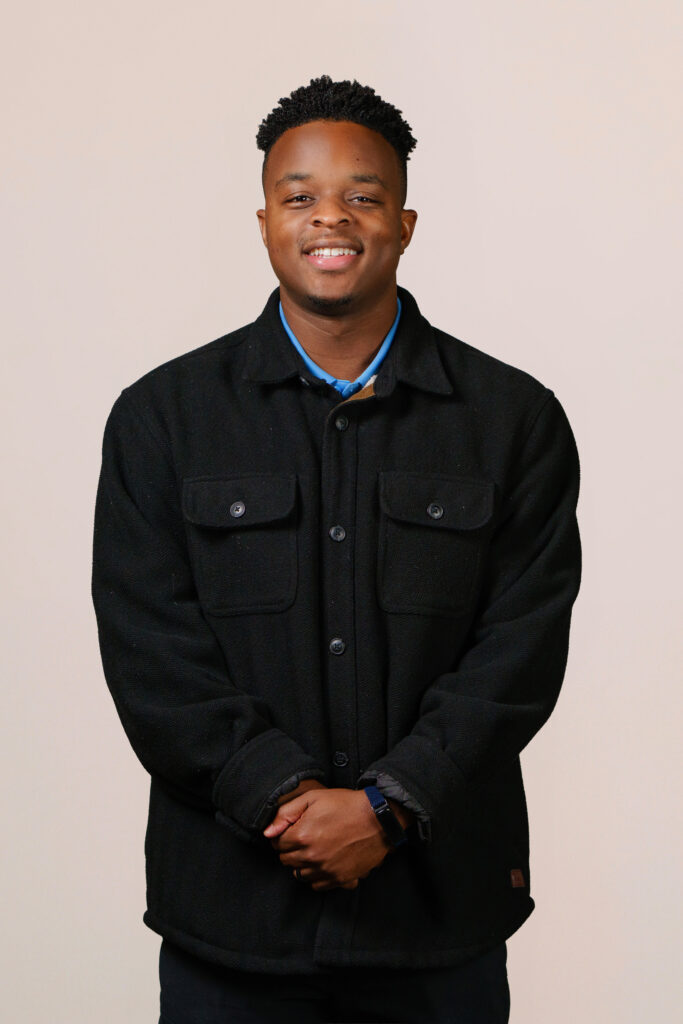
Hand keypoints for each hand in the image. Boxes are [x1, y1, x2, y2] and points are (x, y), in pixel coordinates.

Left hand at [263, 788, 392, 891]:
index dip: (284, 835)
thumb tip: (267, 832)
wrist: (378, 818)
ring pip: (300, 874)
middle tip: (304, 838)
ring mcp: (326, 870)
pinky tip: (324, 862)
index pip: (277, 844)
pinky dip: (317, 876)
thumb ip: (286, 813)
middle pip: (286, 861)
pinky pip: (317, 885)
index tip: (294, 829)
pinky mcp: (340, 879)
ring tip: (315, 849)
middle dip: (291, 849)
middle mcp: (311, 857)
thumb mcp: (313, 798)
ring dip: (302, 863)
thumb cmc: (346, 805)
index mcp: (302, 836)